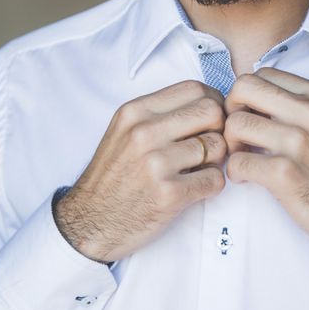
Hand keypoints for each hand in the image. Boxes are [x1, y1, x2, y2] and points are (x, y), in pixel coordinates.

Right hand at [54, 81, 226, 262]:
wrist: (90, 221)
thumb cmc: (113, 176)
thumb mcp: (124, 130)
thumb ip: (159, 114)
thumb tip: (208, 103)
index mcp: (135, 112)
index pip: (194, 88)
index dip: (212, 102)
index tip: (210, 119)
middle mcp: (144, 133)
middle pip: (212, 112)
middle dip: (219, 128)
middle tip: (209, 145)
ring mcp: (156, 164)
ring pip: (217, 146)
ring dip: (215, 160)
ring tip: (197, 168)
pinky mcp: (169, 194)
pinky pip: (215, 179)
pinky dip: (211, 184)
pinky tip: (194, 187)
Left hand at [224, 68, 308, 252]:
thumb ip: (299, 103)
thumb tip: (255, 97)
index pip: (263, 74)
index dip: (247, 94)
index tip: (250, 115)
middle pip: (243, 88)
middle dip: (231, 110)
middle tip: (238, 133)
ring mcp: (298, 142)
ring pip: (235, 124)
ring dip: (231, 143)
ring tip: (243, 156)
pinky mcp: (284, 173)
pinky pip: (237, 161)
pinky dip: (235, 171)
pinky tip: (247, 177)